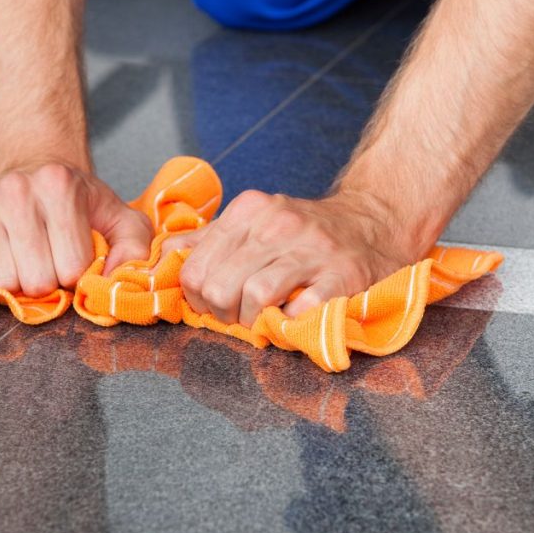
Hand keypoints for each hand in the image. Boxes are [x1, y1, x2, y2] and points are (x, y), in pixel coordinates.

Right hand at [0, 162, 152, 295]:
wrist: (34, 170)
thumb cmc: (79, 202)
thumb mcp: (119, 218)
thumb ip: (134, 248)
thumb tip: (113, 280)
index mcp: (60, 186)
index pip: (72, 268)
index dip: (76, 274)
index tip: (75, 258)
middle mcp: (17, 190)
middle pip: (35, 280)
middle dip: (47, 282)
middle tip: (49, 262)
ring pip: (2, 282)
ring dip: (18, 282)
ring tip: (26, 258)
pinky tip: (0, 257)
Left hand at [163, 189, 425, 326]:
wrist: (374, 223)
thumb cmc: (306, 232)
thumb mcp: (254, 221)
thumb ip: (206, 239)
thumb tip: (159, 257)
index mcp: (250, 210)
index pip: (194, 266)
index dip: (195, 296)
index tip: (211, 303)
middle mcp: (278, 224)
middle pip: (218, 285)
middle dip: (220, 312)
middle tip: (235, 316)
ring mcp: (312, 250)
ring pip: (253, 296)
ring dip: (251, 320)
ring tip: (260, 319)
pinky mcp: (342, 276)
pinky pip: (300, 310)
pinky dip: (290, 322)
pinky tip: (292, 316)